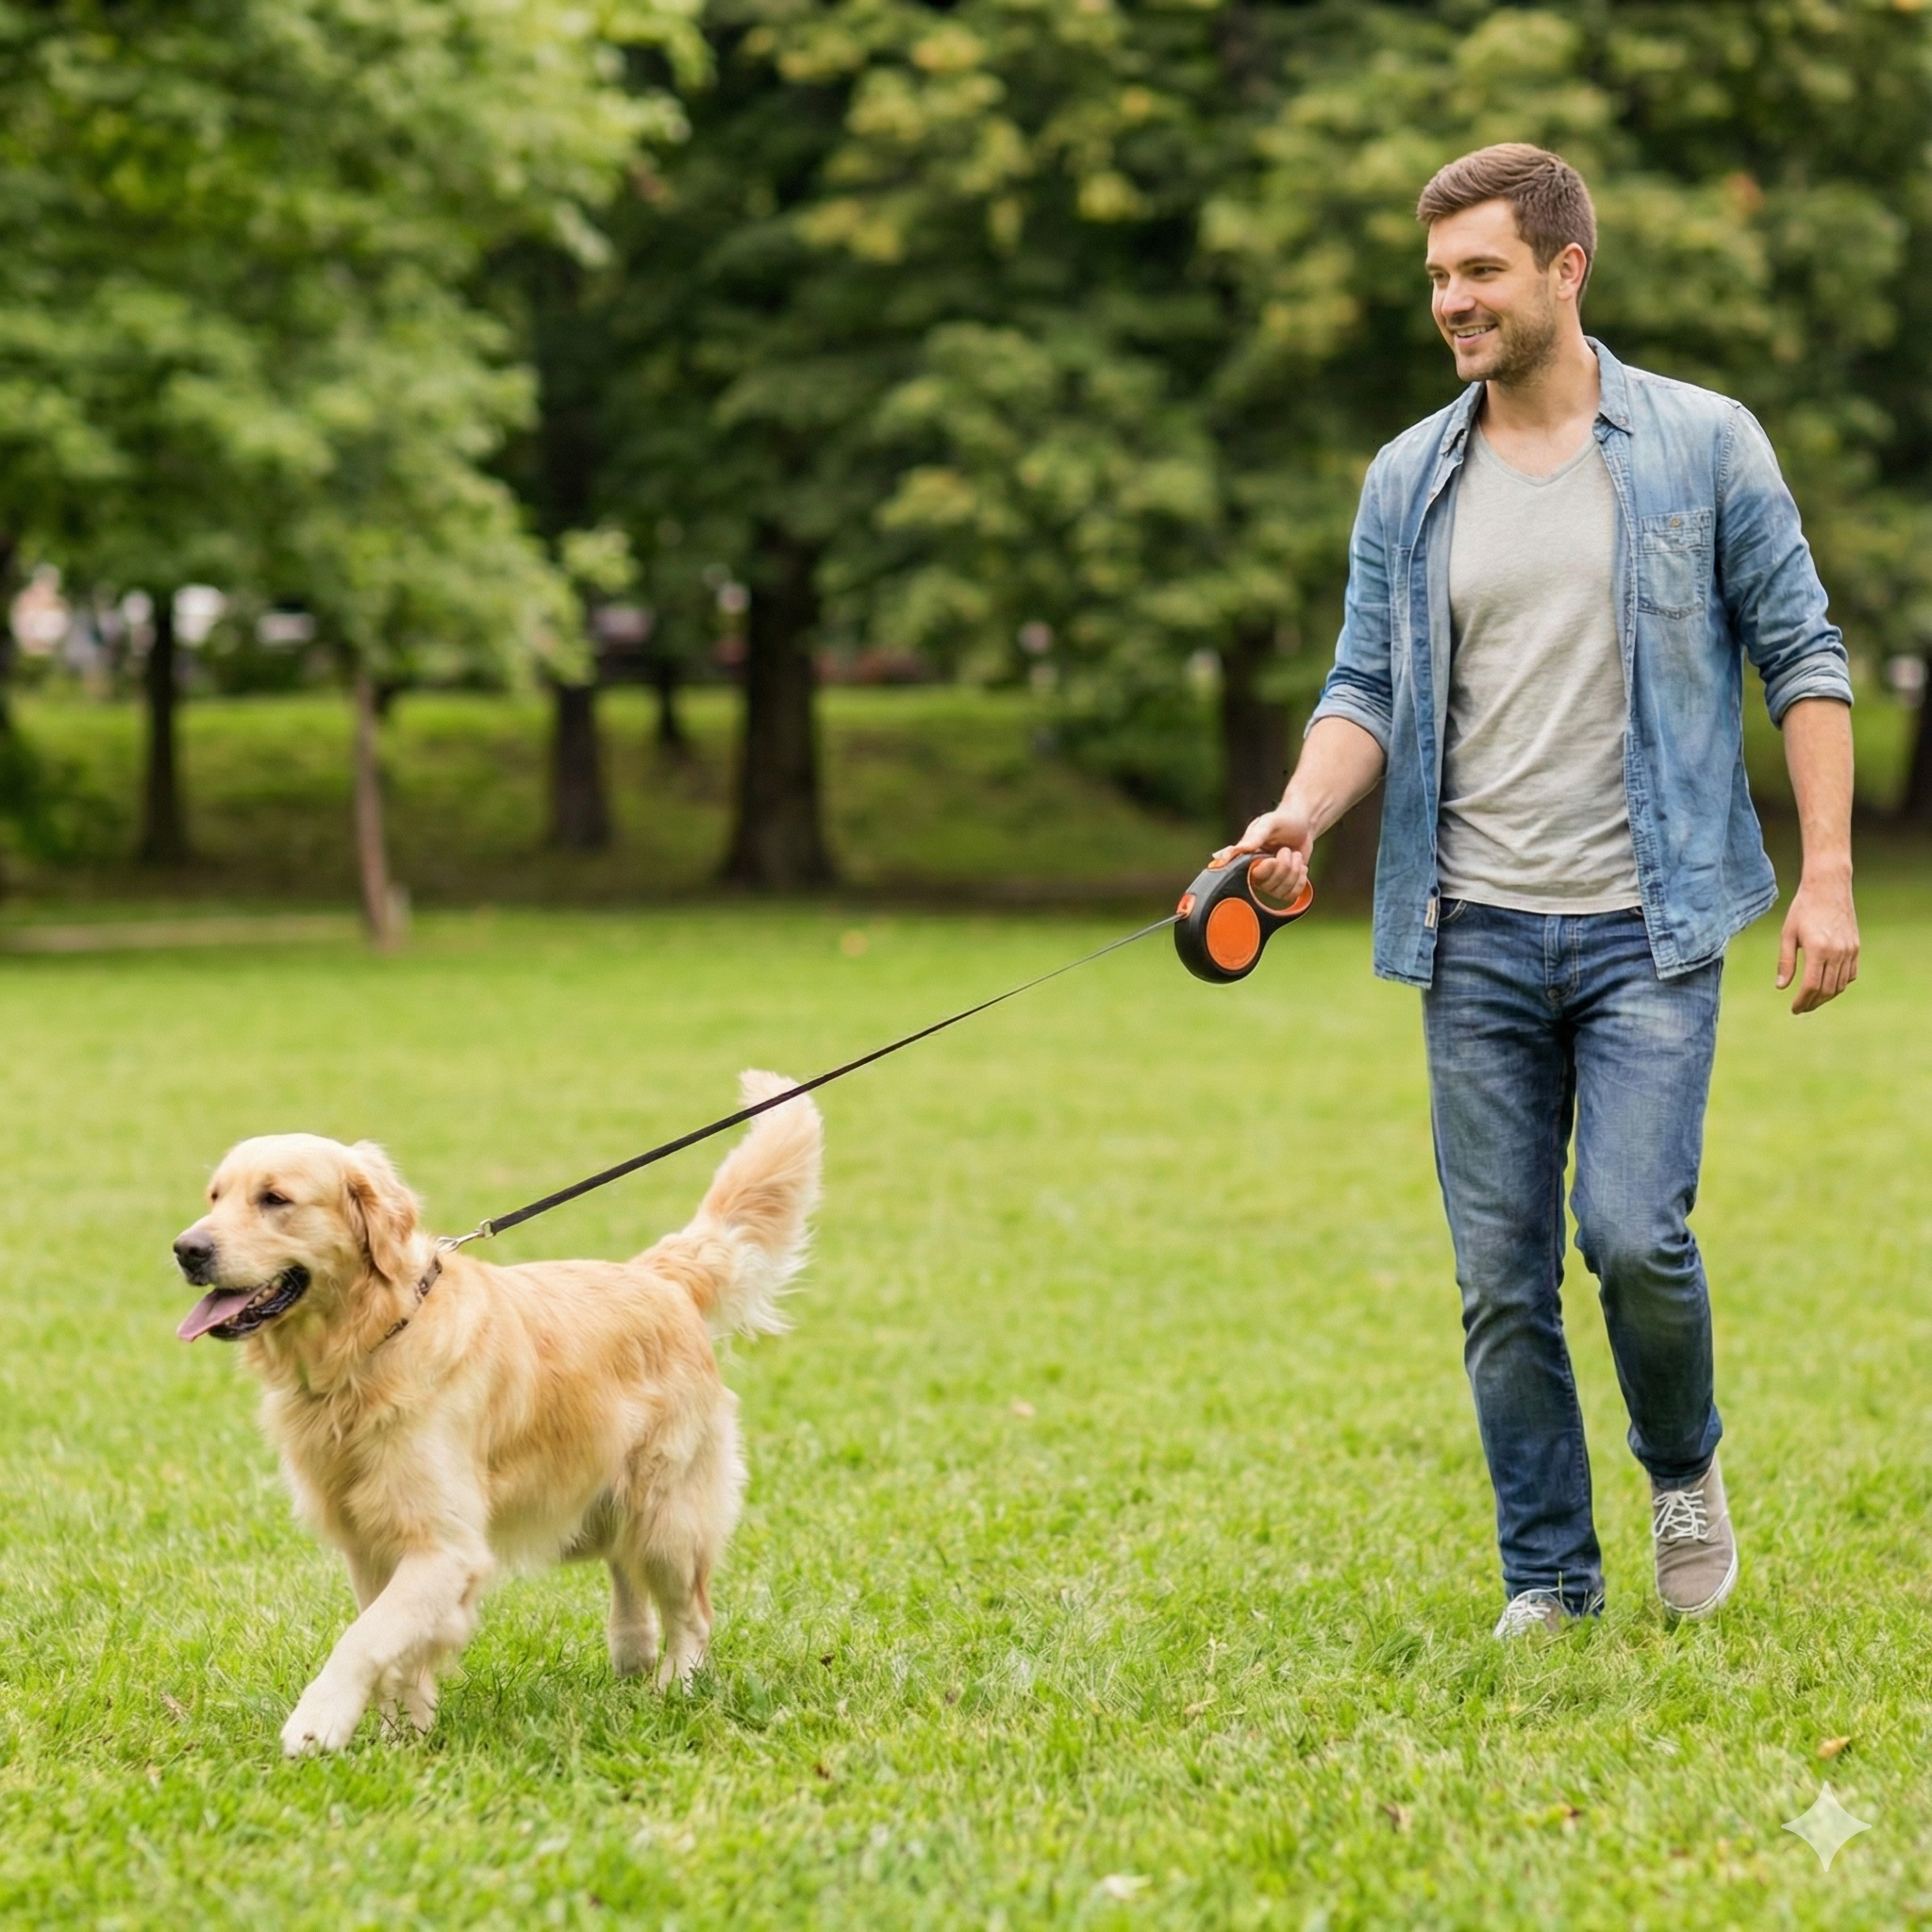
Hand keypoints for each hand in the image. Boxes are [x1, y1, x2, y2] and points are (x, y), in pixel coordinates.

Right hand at [1211, 802, 1313, 903]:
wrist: (1303, 826)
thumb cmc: (1282, 822)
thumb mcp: (1269, 823)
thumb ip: (1254, 836)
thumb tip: (1235, 850)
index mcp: (1245, 859)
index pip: (1251, 876)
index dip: (1266, 869)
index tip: (1273, 858)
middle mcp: (1254, 874)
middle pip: (1269, 886)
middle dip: (1285, 866)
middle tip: (1286, 849)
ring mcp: (1268, 884)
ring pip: (1282, 891)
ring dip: (1295, 870)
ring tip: (1294, 855)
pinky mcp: (1282, 888)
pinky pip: (1291, 895)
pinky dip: (1301, 880)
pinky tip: (1300, 867)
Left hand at [1776, 869, 1857, 1013]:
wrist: (1828, 888)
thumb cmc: (1803, 909)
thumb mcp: (1788, 934)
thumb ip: (1785, 962)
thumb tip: (1781, 987)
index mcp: (1818, 949)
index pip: (1811, 986)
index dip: (1802, 1001)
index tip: (1793, 1009)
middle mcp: (1837, 952)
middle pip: (1827, 989)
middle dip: (1813, 1003)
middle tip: (1801, 1008)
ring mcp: (1849, 950)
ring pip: (1840, 984)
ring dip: (1826, 997)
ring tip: (1811, 1001)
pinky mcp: (1856, 947)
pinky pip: (1850, 974)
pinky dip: (1839, 984)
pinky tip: (1827, 986)